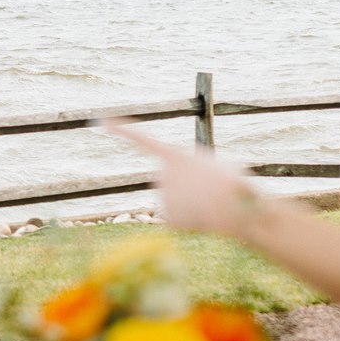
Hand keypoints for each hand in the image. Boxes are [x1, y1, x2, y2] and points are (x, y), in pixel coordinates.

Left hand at [100, 119, 259, 236]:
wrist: (239, 209)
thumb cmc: (233, 183)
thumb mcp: (216, 166)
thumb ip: (195, 168)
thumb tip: (189, 183)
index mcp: (173, 156)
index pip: (141, 139)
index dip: (121, 130)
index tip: (100, 121)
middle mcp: (161, 175)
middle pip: (168, 180)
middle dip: (185, 185)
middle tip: (206, 189)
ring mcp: (162, 197)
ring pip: (174, 200)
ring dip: (191, 202)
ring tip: (209, 202)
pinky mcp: (167, 218)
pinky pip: (178, 217)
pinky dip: (191, 219)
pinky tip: (203, 217)